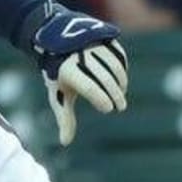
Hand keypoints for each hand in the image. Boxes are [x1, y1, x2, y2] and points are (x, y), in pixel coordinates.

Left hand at [28, 6, 128, 145]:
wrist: (58, 39)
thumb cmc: (60, 75)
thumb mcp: (59, 95)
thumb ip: (65, 117)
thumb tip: (65, 143)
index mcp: (67, 70)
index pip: (88, 87)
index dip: (100, 98)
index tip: (108, 109)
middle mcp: (81, 55)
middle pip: (103, 78)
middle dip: (114, 94)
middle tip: (120, 107)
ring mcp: (94, 44)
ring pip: (114, 66)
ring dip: (120, 82)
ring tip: (120, 95)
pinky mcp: (105, 39)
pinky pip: (119, 56)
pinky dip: (123, 69)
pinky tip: (121, 81)